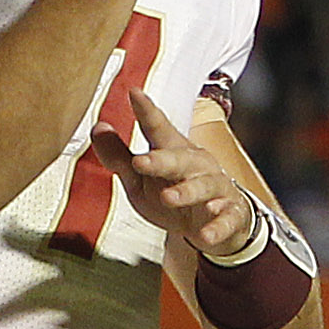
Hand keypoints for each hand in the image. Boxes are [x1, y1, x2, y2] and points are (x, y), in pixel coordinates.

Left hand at [90, 86, 259, 256]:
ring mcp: (216, 188)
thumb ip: (120, 158)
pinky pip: (225, 219)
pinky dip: (217, 227)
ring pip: (205, 185)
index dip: (147, 111)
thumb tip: (98, 128)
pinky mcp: (230, 213)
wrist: (214, 225)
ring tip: (169, 198)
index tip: (133, 93)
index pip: (158, 129)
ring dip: (188, 191)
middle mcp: (197, 165)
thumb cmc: (174, 197)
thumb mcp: (140, 181)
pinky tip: (206, 235)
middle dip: (162, 160)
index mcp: (173, 152)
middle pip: (180, 158)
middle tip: (141, 162)